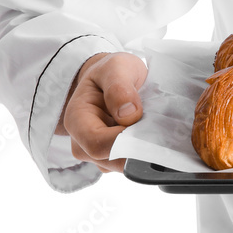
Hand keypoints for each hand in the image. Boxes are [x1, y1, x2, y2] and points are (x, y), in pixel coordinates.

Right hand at [55, 52, 147, 173]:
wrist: (113, 77)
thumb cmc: (112, 71)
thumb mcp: (116, 67)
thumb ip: (119, 88)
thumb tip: (128, 114)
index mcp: (77, 119)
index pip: (96, 144)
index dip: (122, 140)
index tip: (144, 126)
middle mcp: (82, 141)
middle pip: (109, 159)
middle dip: (134, 147)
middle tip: (155, 126)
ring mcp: (97, 152)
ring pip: (120, 165)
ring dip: (139, 150)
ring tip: (152, 126)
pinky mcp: (112, 156)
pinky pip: (128, 162)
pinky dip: (141, 152)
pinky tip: (149, 134)